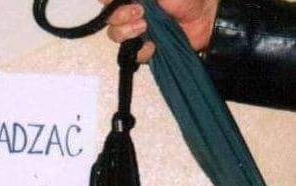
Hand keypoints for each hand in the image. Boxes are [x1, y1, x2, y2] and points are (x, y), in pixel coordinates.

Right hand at [99, 0, 218, 62]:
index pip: (107, 0)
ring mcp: (138, 32)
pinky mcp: (145, 49)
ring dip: (127, 33)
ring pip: (116, 36)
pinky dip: (140, 51)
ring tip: (145, 28)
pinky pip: (133, 55)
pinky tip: (152, 45)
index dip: (107, 2)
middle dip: (120, 17)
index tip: (112, 2)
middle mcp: (132, 13)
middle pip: (110, 19)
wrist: (204, 19)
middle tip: (140, 13)